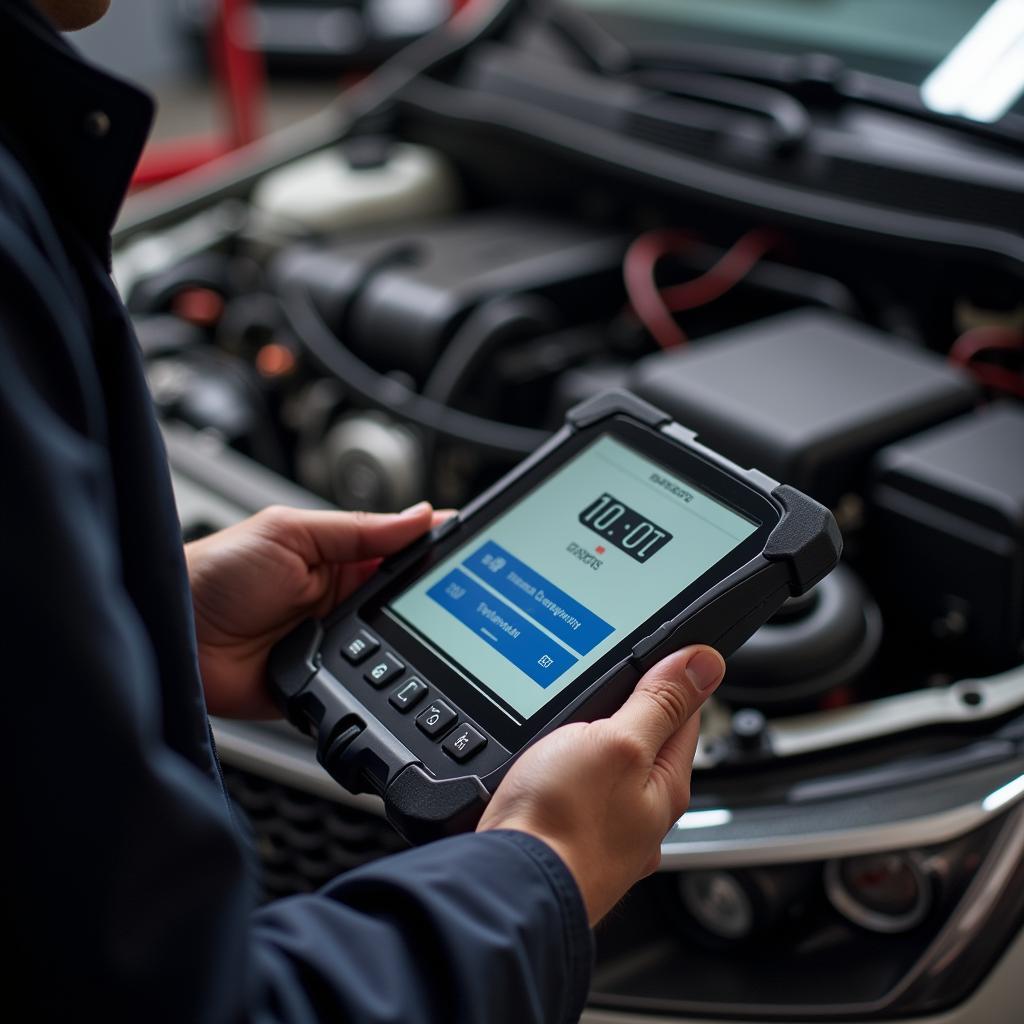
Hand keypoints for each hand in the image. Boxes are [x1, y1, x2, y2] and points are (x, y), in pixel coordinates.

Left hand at [186, 502, 441, 718]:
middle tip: (465, 600)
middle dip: (434, 602)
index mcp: (341, 559)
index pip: (404, 552)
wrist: (172, 635)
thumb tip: (420, 515)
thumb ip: (357, 530)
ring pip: (396, 648)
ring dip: (410, 644)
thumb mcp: (289, 533)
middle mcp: (344, 602)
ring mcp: (337, 645)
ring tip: (431, 636)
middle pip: (409, 603)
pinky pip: (364, 688)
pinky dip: (379, 686)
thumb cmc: (215, 572)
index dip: (438, 550)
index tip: (477, 548)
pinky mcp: (324, 685)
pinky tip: (392, 677)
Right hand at [477, 645, 724, 924]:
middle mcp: (641, 814)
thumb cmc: (562, 824)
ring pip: (605, 770)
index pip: (685, 714)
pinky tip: (544, 769)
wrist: (506, 887)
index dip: (668, 678)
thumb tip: (705, 663)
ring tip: (567, 723)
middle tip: (602, 681)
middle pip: (644, 743)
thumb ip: (660, 703)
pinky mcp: (565, 840)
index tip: (651, 653)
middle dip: (627, 712)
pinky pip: (574, 793)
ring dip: (590, 743)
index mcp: (665, 785)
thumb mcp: (618, 742)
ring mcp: (604, 831)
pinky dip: (563, 774)